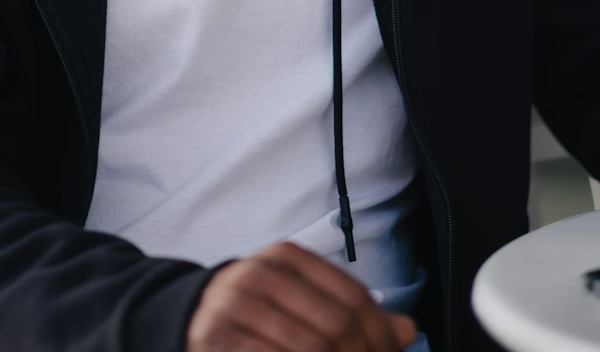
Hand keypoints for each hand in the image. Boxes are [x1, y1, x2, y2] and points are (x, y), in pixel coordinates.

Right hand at [187, 240, 417, 351]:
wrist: (190, 316)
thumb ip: (352, 313)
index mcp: (287, 257)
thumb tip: (408, 330)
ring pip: (308, 348)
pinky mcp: (217, 338)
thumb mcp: (302, 300)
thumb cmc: (258, 312)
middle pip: (335, 325)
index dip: (379, 336)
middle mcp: (260, 273)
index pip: (353, 298)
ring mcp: (235, 304)